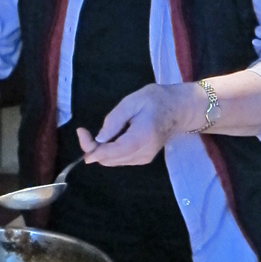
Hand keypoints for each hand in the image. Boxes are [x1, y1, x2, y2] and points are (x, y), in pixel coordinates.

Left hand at [77, 83, 202, 166]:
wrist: (179, 109)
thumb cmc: (156, 100)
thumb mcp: (132, 102)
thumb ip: (114, 121)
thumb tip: (98, 139)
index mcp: (141, 138)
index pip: (111, 152)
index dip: (92, 147)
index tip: (81, 132)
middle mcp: (143, 153)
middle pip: (109, 159)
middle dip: (94, 148)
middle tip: (87, 131)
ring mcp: (144, 158)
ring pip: (112, 161)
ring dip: (102, 150)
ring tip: (107, 130)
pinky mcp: (143, 159)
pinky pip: (120, 159)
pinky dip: (111, 151)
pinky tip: (116, 136)